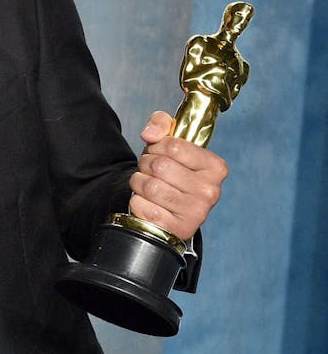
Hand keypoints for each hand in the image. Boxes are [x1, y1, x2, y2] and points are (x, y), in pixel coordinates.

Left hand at [129, 111, 227, 239]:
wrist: (169, 209)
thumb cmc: (171, 172)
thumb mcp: (170, 143)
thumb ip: (161, 124)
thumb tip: (150, 133)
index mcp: (215, 167)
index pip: (173, 146)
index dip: (156, 146)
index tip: (159, 152)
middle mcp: (210, 191)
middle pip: (159, 166)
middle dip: (145, 164)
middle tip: (150, 170)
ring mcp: (196, 213)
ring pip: (149, 186)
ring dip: (138, 182)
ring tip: (147, 185)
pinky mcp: (177, 229)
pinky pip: (142, 206)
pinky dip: (137, 201)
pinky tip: (148, 202)